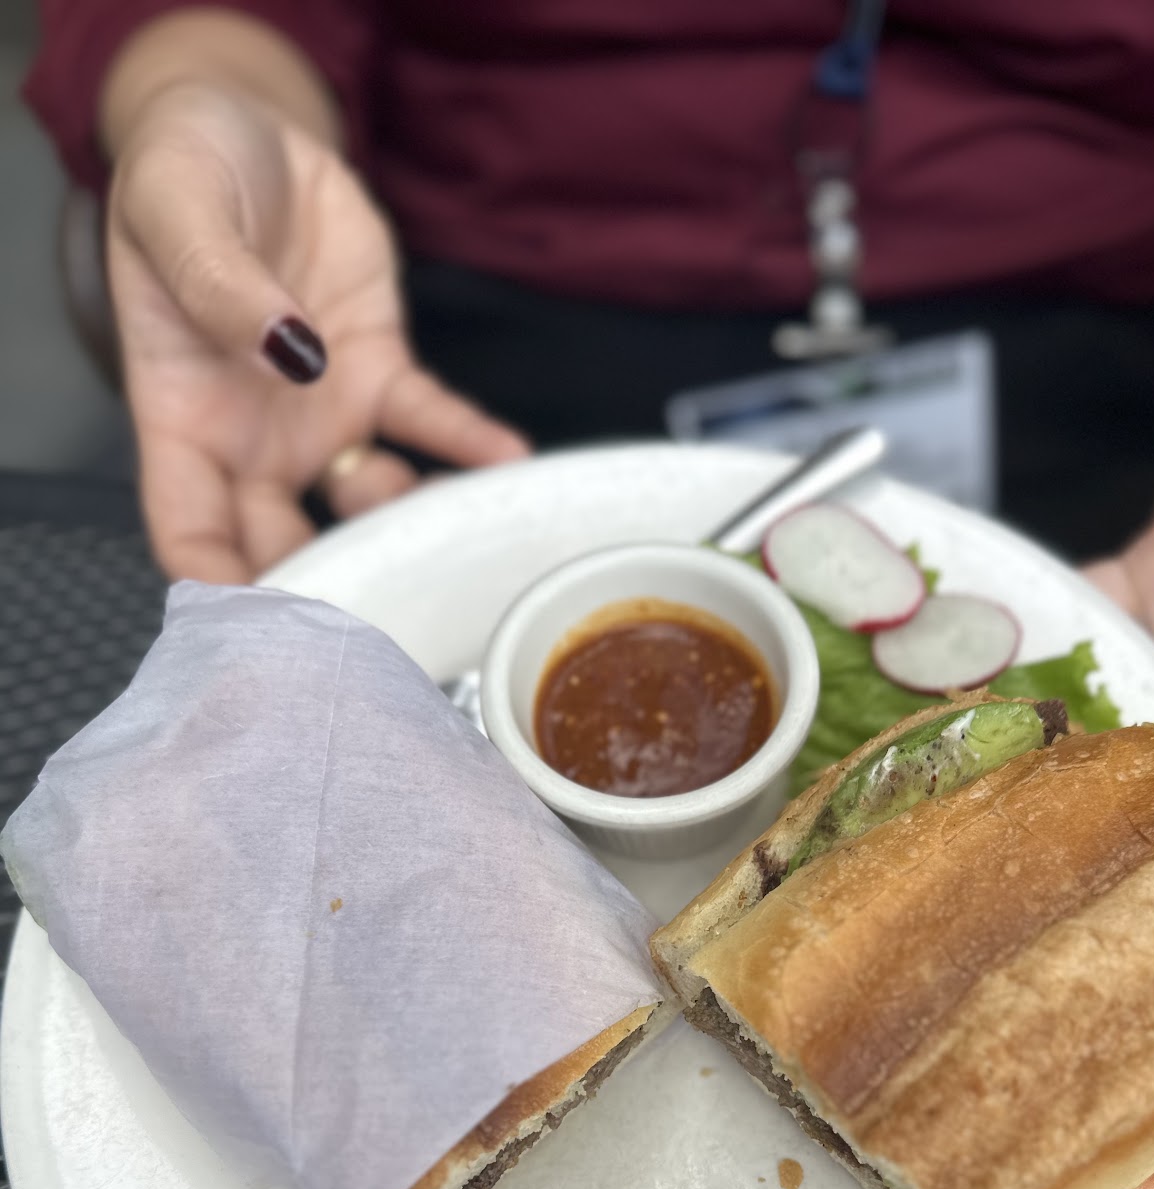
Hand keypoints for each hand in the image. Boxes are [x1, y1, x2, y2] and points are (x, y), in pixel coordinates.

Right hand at [107, 81, 527, 580]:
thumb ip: (221, 288)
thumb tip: (286, 350)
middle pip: (285, 546)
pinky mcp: (380, 372)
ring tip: (454, 550)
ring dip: (409, 531)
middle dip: (331, 591)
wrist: (243, 127)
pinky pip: (431, 422)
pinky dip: (471, 445)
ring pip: (368, 505)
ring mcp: (320, 415)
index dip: (223, 588)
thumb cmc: (184, 172)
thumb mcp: (177, 212)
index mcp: (182, 416)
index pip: (190, 532)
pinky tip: (508, 460)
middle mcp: (252, 438)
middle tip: (382, 628)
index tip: (269, 626)